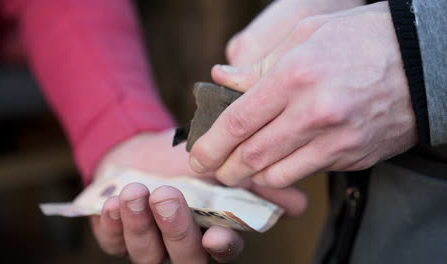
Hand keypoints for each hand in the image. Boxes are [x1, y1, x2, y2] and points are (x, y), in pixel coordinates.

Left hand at [90, 129, 306, 262]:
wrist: (143, 151)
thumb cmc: (187, 164)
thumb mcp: (224, 168)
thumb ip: (256, 185)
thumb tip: (299, 204)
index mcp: (211, 234)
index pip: (222, 251)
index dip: (221, 247)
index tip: (218, 234)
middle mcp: (181, 246)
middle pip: (184, 256)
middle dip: (176, 229)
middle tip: (168, 195)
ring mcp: (148, 245)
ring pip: (146, 253)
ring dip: (140, 224)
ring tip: (135, 192)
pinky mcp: (117, 238)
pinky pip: (112, 241)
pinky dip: (112, 224)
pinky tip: (112, 202)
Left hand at [190, 2, 416, 187]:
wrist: (421, 62)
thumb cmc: (357, 41)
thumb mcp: (304, 37)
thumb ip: (257, 66)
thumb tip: (221, 79)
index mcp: (295, 75)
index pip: (238, 121)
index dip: (211, 145)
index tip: (198, 158)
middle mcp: (313, 112)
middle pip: (251, 155)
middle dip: (225, 169)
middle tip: (214, 169)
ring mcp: (335, 139)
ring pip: (276, 173)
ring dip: (253, 175)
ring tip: (243, 167)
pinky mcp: (351, 156)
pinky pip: (305, 174)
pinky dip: (284, 173)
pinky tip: (279, 162)